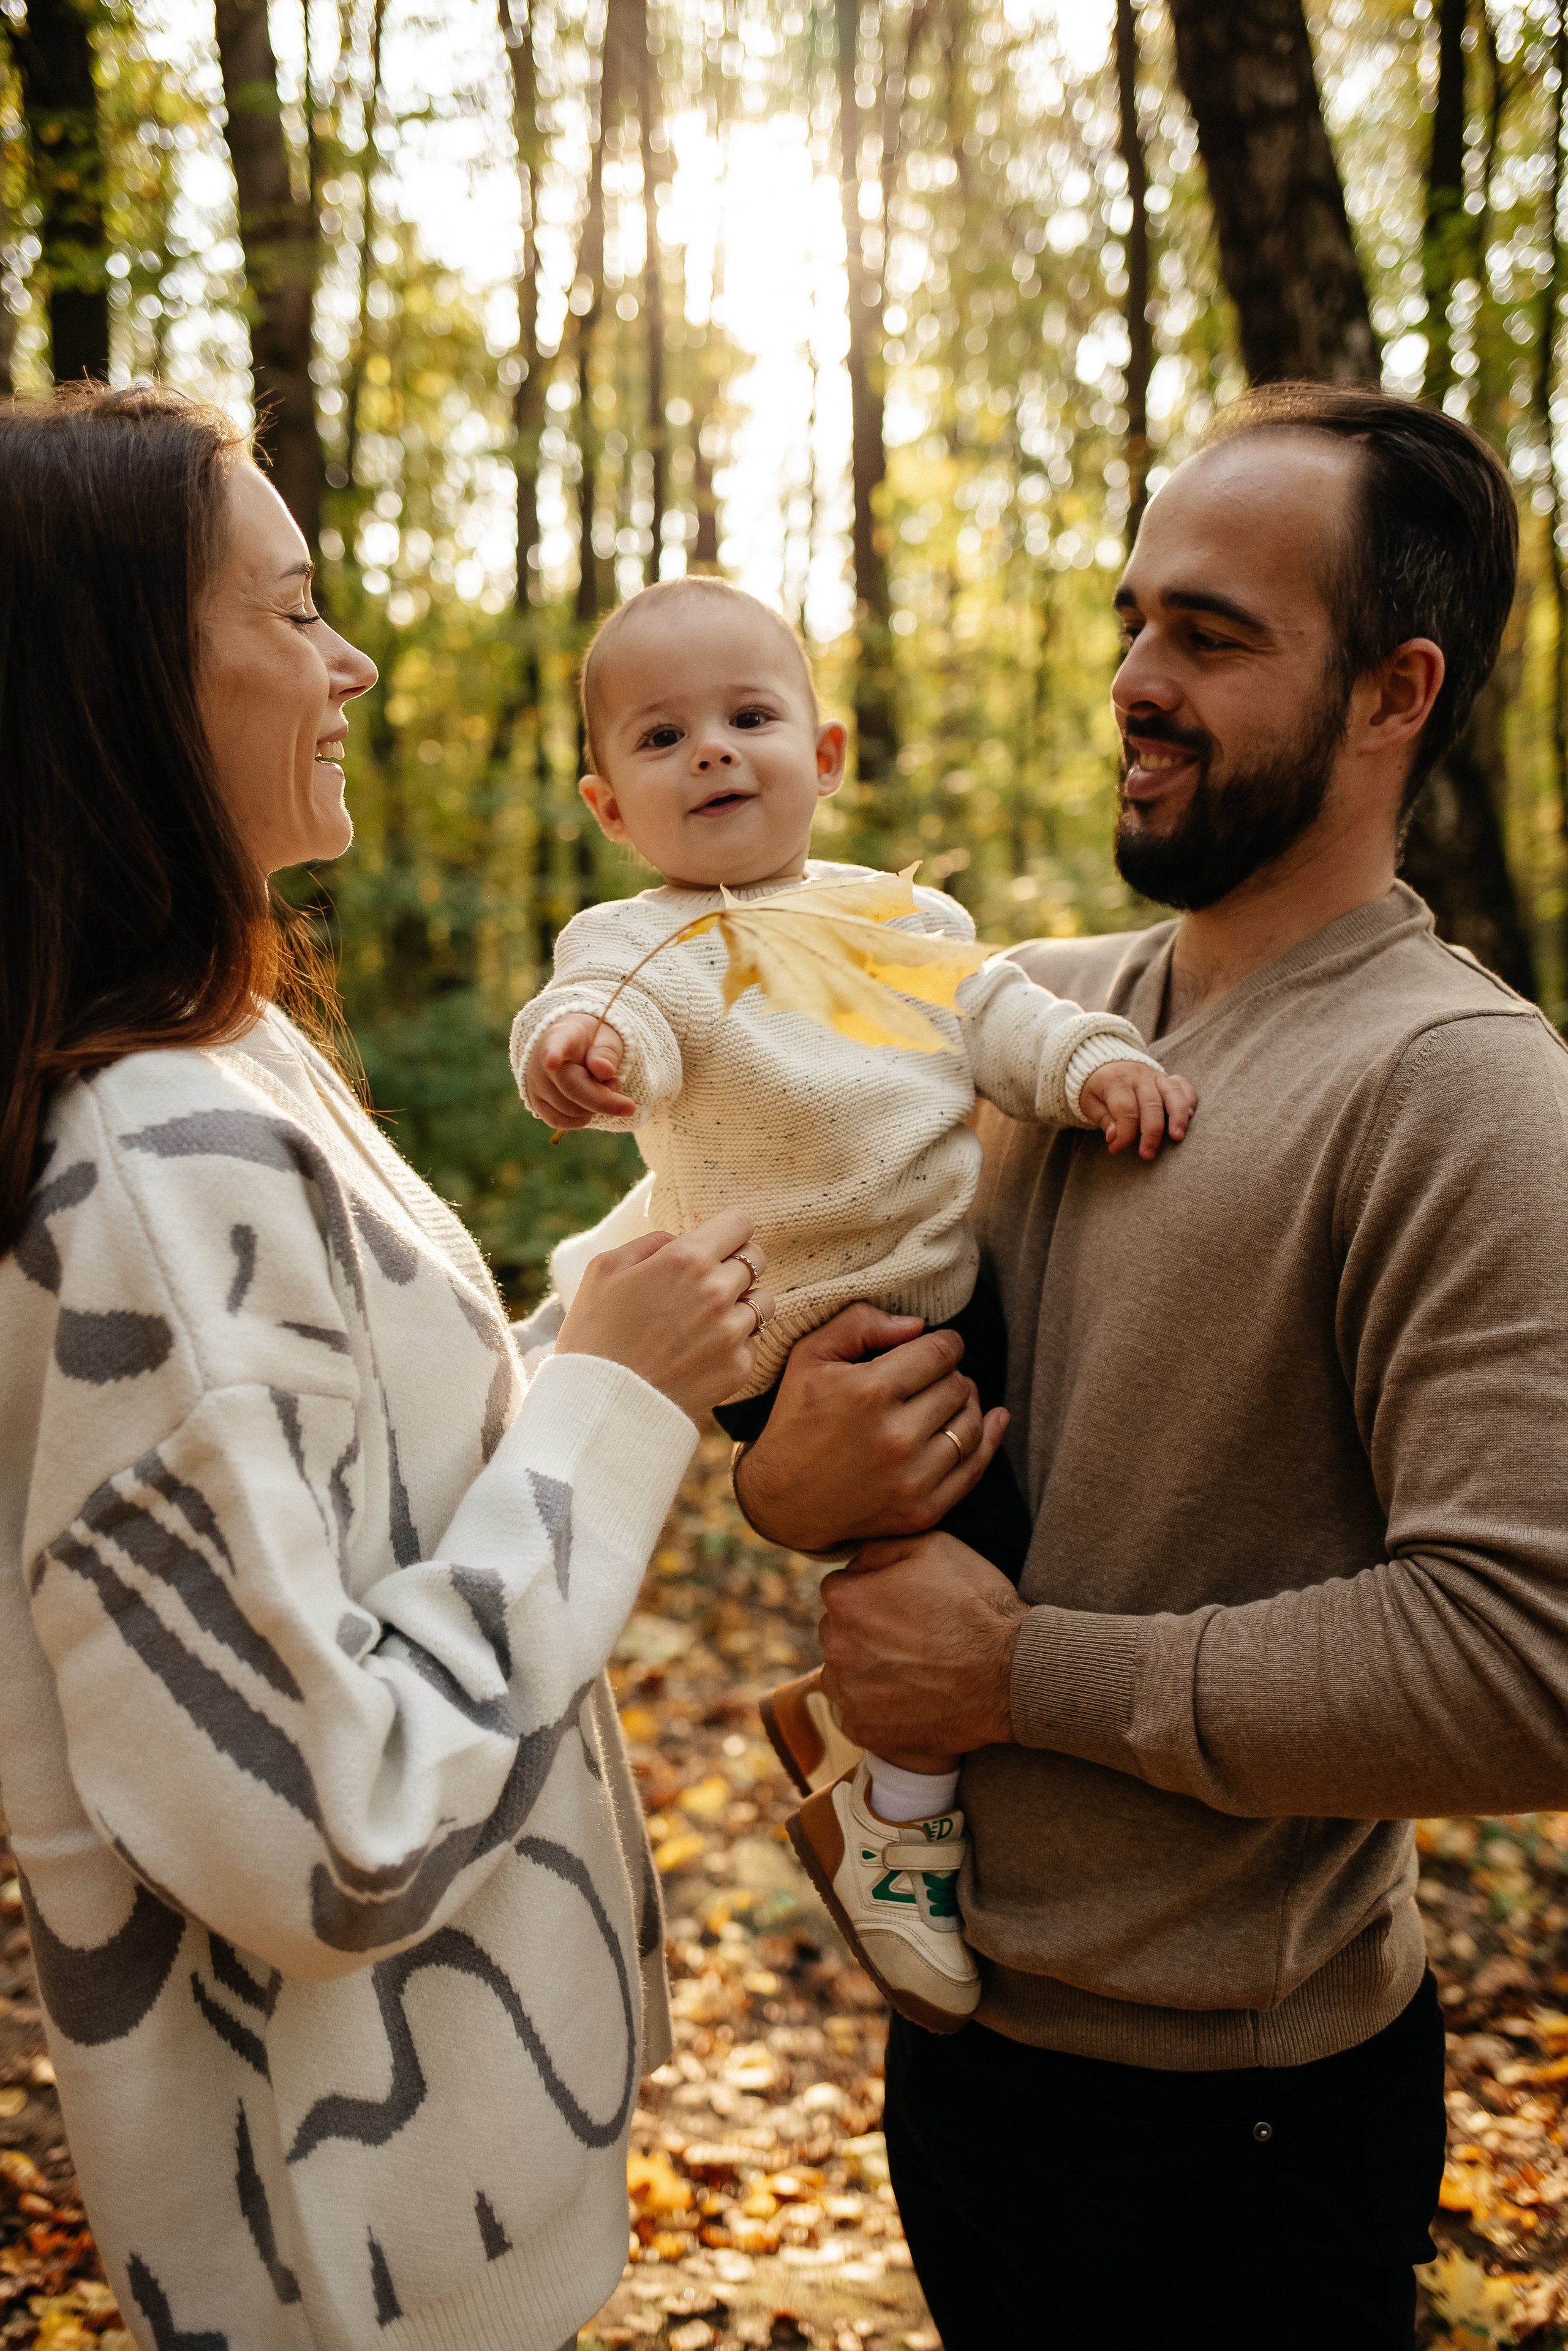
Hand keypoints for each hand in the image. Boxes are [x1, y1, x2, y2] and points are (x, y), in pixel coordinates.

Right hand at [527, 1015, 634, 1127]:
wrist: (573, 1048)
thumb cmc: (593, 1043)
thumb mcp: (606, 1039)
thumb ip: (607, 1052)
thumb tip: (604, 1071)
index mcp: (561, 1036)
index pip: (555, 1045)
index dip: (553, 1054)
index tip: (552, 1061)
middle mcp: (541, 1062)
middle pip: (572, 1089)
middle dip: (605, 1099)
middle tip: (621, 1088)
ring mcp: (536, 1085)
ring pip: (570, 1111)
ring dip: (596, 1106)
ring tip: (604, 1087)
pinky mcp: (536, 1105)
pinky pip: (561, 1122)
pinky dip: (583, 1118)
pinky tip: (591, 1103)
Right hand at [554, 1210, 773, 1418]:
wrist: (601, 1405)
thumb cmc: (595, 1333)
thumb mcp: (604, 1270)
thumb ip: (650, 1243)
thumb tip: (681, 1240)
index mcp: (686, 1260)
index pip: (740, 1223)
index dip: (728, 1232)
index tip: (716, 1245)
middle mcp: (717, 1292)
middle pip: (756, 1260)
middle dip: (734, 1266)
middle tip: (705, 1285)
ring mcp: (731, 1332)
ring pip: (763, 1301)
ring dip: (741, 1305)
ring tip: (706, 1320)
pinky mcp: (738, 1368)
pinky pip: (754, 1341)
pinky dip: (735, 1343)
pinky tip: (702, 1352)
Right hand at [730, 1302, 1008, 1551]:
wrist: (784, 1500)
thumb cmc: (797, 1418)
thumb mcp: (811, 1355)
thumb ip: (861, 1323)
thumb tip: (918, 1325)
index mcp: (870, 1392)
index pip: (941, 1352)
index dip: (945, 1342)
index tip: (937, 1347)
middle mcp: (896, 1436)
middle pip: (959, 1386)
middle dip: (950, 1374)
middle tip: (932, 1377)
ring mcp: (913, 1478)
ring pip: (972, 1424)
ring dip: (968, 1404)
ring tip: (948, 1398)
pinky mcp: (923, 1510)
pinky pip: (975, 1468)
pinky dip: (989, 1439)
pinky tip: (993, 1420)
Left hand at [818, 1531, 1028, 1755]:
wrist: (1012, 1672)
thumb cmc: (976, 1605)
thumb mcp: (933, 1547)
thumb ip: (880, 1549)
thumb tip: (856, 1565)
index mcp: (845, 1601)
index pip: (839, 1590)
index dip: (871, 1593)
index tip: (900, 1604)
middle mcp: (837, 1649)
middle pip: (837, 1634)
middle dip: (863, 1632)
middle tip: (909, 1637)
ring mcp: (850, 1695)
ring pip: (842, 1676)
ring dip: (866, 1671)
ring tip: (911, 1669)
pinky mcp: (867, 1732)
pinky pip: (856, 1716)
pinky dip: (876, 1710)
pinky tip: (909, 1698)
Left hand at [1077, 1060, 1196, 1159]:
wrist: (1105, 1063)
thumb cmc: (1097, 1087)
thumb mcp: (1090, 1102)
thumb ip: (1104, 1119)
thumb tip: (1114, 1137)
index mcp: (1116, 1081)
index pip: (1126, 1111)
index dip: (1124, 1134)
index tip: (1116, 1149)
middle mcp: (1138, 1076)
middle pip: (1151, 1105)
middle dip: (1151, 1133)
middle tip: (1147, 1154)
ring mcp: (1155, 1075)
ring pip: (1172, 1094)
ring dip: (1178, 1116)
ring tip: (1178, 1137)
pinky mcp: (1166, 1077)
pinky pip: (1182, 1085)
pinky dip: (1189, 1099)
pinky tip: (1190, 1116)